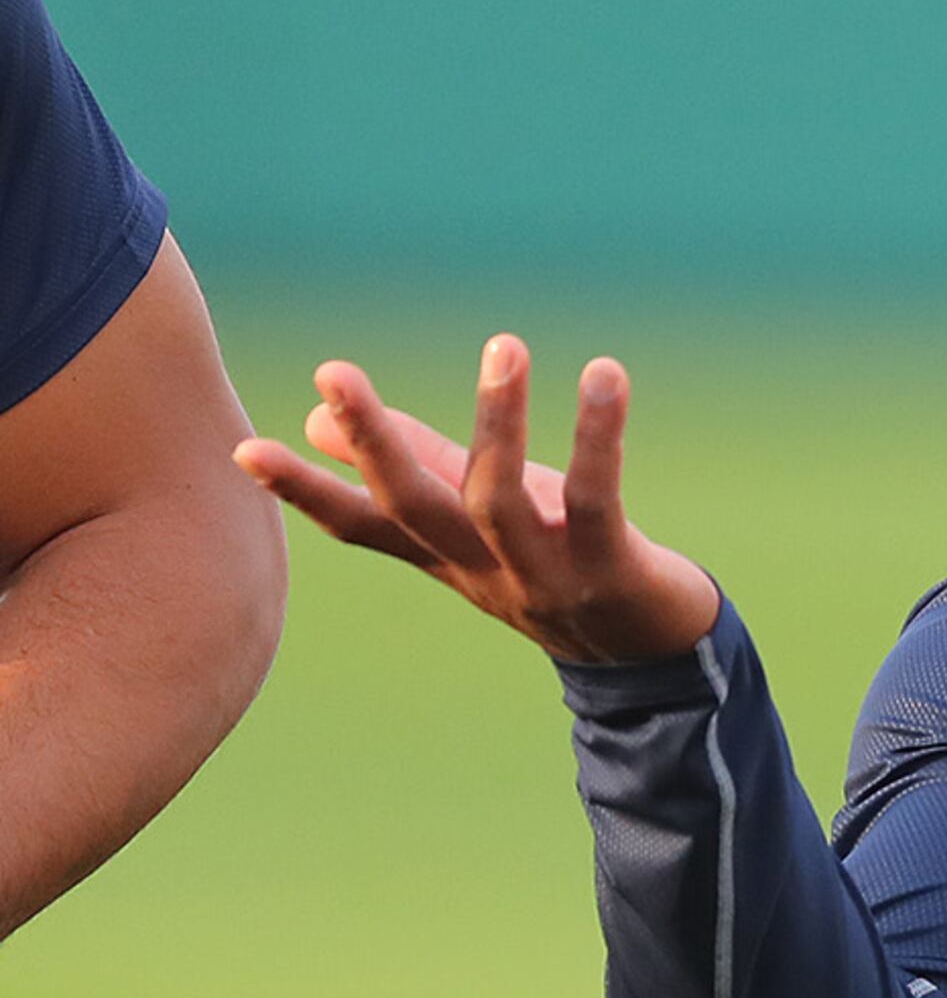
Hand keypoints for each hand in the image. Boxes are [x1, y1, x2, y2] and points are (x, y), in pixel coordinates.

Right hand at [233, 337, 722, 664]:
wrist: (654, 651)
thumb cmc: (557, 561)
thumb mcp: (478, 518)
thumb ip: (413, 465)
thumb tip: (314, 420)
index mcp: (446, 558)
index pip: (361, 526)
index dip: (302, 492)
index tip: (241, 449)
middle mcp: (484, 571)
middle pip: (414, 508)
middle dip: (372, 443)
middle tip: (331, 371)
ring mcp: (545, 576)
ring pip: (501, 501)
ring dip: (497, 422)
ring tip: (505, 345)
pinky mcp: (612, 570)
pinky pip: (597, 498)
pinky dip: (599, 437)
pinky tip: (604, 375)